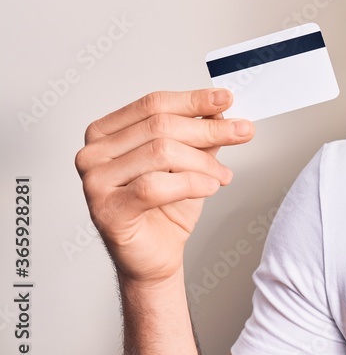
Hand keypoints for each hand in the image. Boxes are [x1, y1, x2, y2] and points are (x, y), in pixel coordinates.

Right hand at [75, 89, 254, 286]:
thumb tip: (220, 109)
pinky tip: (210, 186)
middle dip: (209, 129)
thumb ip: (199, 135)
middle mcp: (94, 153)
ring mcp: (95, 182)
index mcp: (106, 133)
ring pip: (161, 152)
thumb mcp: (188, 162)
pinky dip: (191, 183)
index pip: (153, 104)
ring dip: (203, 162)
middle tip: (242, 132)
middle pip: (160, 126)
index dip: (194, 100)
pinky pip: (156, 186)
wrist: (155, 255)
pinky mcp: (107, 209)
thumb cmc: (165, 208)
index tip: (226, 98)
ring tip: (222, 174)